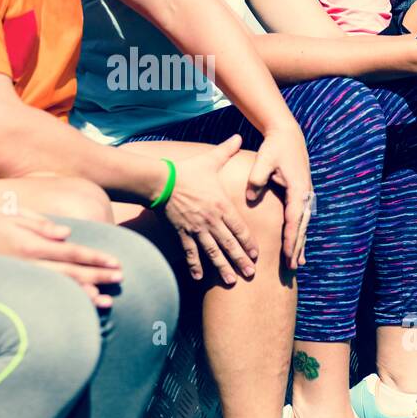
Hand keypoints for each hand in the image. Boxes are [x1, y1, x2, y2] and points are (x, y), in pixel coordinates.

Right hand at [0, 210, 122, 308]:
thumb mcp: (13, 215)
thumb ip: (41, 223)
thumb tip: (66, 234)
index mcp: (33, 243)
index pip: (71, 252)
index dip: (95, 258)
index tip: (115, 262)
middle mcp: (30, 262)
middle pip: (72, 272)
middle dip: (98, 276)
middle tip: (121, 278)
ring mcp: (23, 276)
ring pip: (60, 288)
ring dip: (86, 294)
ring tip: (107, 300)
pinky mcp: (16, 286)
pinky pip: (45, 296)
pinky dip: (63, 301)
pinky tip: (76, 306)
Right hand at [164, 135, 259, 284]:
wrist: (160, 181)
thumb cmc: (187, 171)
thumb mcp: (210, 160)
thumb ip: (227, 150)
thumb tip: (239, 136)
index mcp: (221, 205)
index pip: (239, 228)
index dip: (248, 243)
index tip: (256, 255)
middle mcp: (211, 220)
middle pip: (229, 244)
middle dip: (240, 260)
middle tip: (251, 275)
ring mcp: (196, 229)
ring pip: (212, 252)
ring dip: (222, 268)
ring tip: (231, 281)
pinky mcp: (181, 233)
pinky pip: (190, 252)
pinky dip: (194, 265)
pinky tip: (200, 277)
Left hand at [247, 124, 312, 269]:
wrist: (288, 135)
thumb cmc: (274, 148)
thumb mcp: (264, 160)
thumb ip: (256, 179)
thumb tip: (250, 198)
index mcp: (298, 188)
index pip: (294, 218)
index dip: (290, 237)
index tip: (285, 253)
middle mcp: (306, 194)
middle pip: (302, 226)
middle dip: (297, 246)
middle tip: (292, 267)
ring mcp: (306, 194)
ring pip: (304, 224)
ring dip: (300, 243)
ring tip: (297, 263)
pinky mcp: (303, 194)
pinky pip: (302, 218)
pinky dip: (300, 233)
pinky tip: (298, 246)